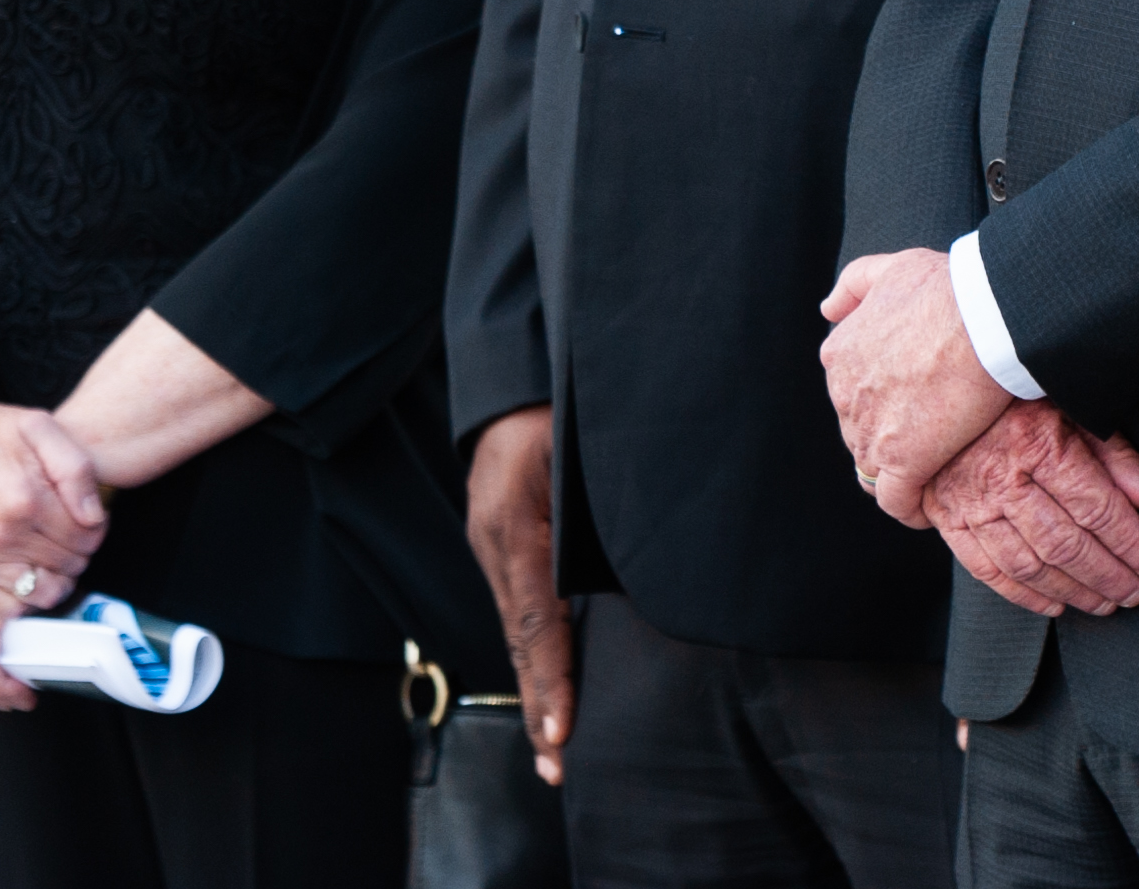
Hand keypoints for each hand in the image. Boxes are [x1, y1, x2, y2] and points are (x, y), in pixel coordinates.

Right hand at [0, 389, 104, 605]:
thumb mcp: (41, 428)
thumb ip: (77, 469)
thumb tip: (93, 517)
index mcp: (26, 498)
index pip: (86, 537)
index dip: (96, 529)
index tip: (88, 519)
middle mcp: (0, 534)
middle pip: (68, 565)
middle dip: (78, 551)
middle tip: (69, 533)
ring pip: (43, 591)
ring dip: (56, 575)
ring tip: (52, 552)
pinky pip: (7, 604)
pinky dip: (25, 592)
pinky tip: (27, 566)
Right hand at [464, 407, 575, 786]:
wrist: (515, 370)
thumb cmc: (563, 397)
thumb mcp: (581, 442)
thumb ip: (604, 501)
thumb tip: (648, 554)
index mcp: (514, 519)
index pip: (535, 615)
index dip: (551, 677)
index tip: (561, 732)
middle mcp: (494, 538)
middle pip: (519, 636)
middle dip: (539, 704)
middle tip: (556, 767)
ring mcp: (490, 542)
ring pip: (517, 627)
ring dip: (537, 685)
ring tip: (554, 749)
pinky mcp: (497, 541)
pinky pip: (517, 606)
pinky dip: (533, 651)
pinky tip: (550, 686)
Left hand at [818, 248, 1010, 524]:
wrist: (985, 316)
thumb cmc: (948, 288)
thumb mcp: (894, 267)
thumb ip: (854, 285)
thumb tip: (827, 310)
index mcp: (841, 353)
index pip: (851, 391)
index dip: (880, 400)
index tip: (909, 403)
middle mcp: (846, 394)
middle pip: (861, 429)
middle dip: (889, 435)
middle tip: (930, 434)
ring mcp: (871, 430)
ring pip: (874, 465)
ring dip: (899, 471)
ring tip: (934, 469)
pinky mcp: (902, 461)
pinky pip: (895, 501)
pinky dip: (908, 510)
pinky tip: (926, 510)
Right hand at [921, 405, 1138, 618]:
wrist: (946, 393)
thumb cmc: (1019, 400)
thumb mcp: (1074, 411)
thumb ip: (1117, 457)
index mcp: (1037, 442)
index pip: (1094, 507)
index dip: (1131, 542)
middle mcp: (1001, 476)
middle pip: (1064, 543)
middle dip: (1107, 576)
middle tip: (1134, 594)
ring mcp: (970, 502)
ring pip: (1027, 565)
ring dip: (1071, 592)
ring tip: (1103, 603)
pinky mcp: (948, 520)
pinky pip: (987, 571)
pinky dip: (1023, 596)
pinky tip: (1054, 605)